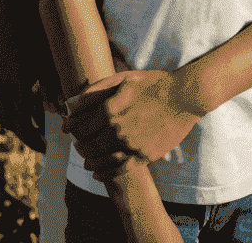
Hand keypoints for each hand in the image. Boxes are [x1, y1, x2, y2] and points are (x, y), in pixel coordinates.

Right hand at [0, 0, 56, 151]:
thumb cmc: (34, 18)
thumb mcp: (48, 50)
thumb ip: (53, 81)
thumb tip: (62, 106)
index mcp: (15, 82)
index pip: (22, 124)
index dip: (33, 138)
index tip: (45, 146)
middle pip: (8, 121)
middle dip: (24, 132)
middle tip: (40, 137)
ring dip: (14, 117)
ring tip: (32, 117)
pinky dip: (6, 99)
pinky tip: (21, 94)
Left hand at [64, 69, 201, 176]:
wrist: (184, 97)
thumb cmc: (154, 84)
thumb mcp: (125, 78)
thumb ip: (97, 89)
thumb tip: (73, 103)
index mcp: (112, 110)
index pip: (81, 126)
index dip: (71, 127)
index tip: (68, 127)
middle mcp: (119, 130)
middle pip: (88, 145)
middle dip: (79, 144)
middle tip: (77, 143)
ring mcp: (132, 146)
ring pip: (101, 160)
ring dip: (89, 160)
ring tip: (85, 159)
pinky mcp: (144, 156)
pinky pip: (119, 170)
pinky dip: (105, 174)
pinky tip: (98, 173)